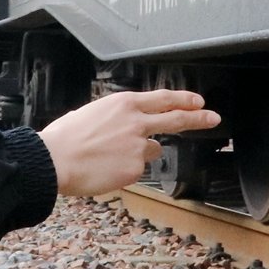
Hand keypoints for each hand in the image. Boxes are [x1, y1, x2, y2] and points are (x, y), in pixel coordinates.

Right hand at [38, 88, 221, 197]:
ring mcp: (138, 146)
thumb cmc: (64, 138)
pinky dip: (124, 170)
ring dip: (138, 152)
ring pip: (151, 150)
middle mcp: (136, 122)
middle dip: (198, 118)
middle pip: (176, 119)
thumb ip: (111, 117)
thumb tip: (115, 124)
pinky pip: (136, 169)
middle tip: (213, 118)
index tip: (198, 101)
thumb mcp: (88, 113)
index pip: (164, 99)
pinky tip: (105, 169)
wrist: (54, 161)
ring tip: (109, 156)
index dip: (184, 100)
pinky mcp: (135, 168)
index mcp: (124, 104)